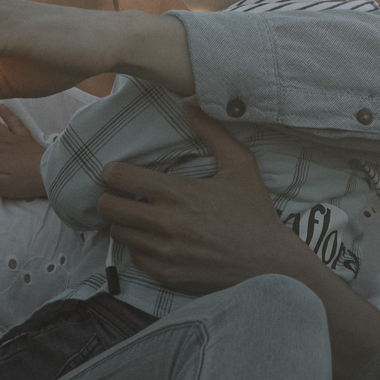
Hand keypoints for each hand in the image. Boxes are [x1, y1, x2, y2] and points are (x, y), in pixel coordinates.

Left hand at [96, 105, 310, 295]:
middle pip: (108, 207)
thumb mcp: (240, 165)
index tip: (121, 173)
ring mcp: (165, 252)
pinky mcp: (168, 274)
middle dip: (111, 197)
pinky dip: (139, 246)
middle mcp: (167, 223)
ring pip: (118, 233)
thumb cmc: (255, 212)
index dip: (114, 172)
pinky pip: (134, 257)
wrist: (271, 264)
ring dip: (124, 222)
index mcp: (179, 193)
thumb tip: (188, 104)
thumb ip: (212, 132)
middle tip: (123, 195)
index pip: (119, 177)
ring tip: (138, 216)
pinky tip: (154, 238)